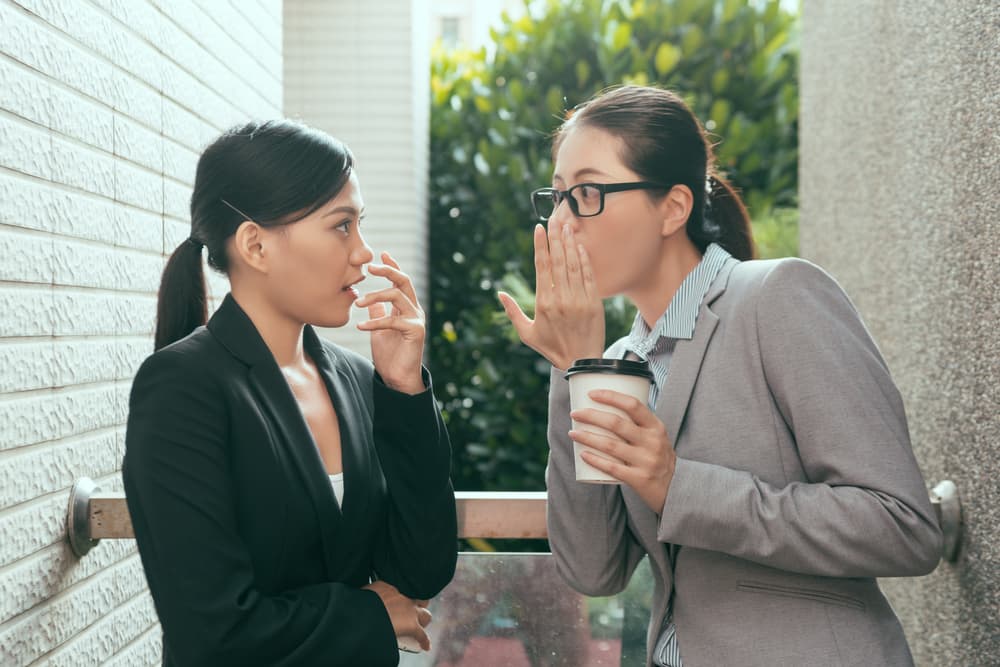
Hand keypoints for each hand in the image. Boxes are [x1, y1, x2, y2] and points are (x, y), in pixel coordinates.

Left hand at [356, 252, 425, 393]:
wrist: (397, 377)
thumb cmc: (389, 353)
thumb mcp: (378, 328)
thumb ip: (376, 312)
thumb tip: (365, 299)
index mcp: (406, 306)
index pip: (400, 281)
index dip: (392, 266)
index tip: (381, 254)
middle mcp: (414, 310)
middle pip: (404, 281)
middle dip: (387, 270)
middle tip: (369, 267)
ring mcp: (416, 319)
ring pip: (397, 296)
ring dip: (374, 295)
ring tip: (357, 302)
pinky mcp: (415, 331)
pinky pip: (392, 320)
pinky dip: (374, 321)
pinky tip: (360, 325)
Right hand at [363, 581, 432, 651]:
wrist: (364, 615)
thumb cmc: (359, 605)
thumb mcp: (365, 593)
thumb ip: (371, 594)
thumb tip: (368, 598)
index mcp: (391, 585)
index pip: (403, 588)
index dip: (403, 594)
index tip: (399, 597)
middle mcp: (404, 595)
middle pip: (420, 598)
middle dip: (418, 604)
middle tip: (412, 610)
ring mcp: (410, 610)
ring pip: (425, 615)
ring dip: (422, 620)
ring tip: (419, 625)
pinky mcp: (412, 625)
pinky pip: (422, 635)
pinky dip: (424, 640)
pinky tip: (425, 645)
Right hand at [498, 222, 604, 370]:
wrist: (581, 362)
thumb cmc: (551, 347)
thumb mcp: (526, 333)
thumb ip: (513, 312)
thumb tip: (499, 293)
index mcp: (544, 303)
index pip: (541, 267)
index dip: (540, 246)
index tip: (539, 229)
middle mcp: (561, 299)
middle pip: (558, 261)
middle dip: (556, 238)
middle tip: (554, 220)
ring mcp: (579, 300)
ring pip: (573, 265)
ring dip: (570, 244)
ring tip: (567, 227)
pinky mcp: (594, 303)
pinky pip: (589, 276)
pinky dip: (584, 260)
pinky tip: (580, 247)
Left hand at [568, 389, 675, 513]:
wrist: (676, 487)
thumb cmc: (658, 457)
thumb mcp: (656, 436)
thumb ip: (637, 423)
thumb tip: (604, 407)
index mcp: (656, 427)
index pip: (633, 405)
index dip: (611, 396)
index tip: (592, 393)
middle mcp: (652, 442)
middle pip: (616, 424)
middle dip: (591, 416)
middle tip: (575, 413)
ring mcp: (646, 461)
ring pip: (610, 445)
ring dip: (587, 437)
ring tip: (573, 433)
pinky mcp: (638, 479)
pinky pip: (612, 468)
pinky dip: (595, 460)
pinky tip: (583, 454)